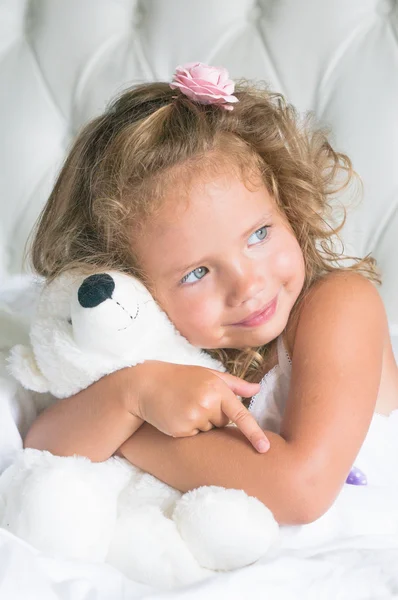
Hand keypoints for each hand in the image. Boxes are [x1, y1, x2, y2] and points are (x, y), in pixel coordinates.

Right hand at [128, 361, 269, 452]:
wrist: (145, 384)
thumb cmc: (179, 378)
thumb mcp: (206, 374)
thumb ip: (234, 383)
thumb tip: (257, 388)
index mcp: (217, 387)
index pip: (240, 414)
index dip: (254, 433)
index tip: (265, 448)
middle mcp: (207, 403)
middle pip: (223, 422)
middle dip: (213, 415)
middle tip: (194, 400)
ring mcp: (194, 417)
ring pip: (209, 431)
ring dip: (199, 423)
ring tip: (183, 406)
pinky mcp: (181, 429)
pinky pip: (194, 437)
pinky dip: (187, 430)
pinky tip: (176, 416)